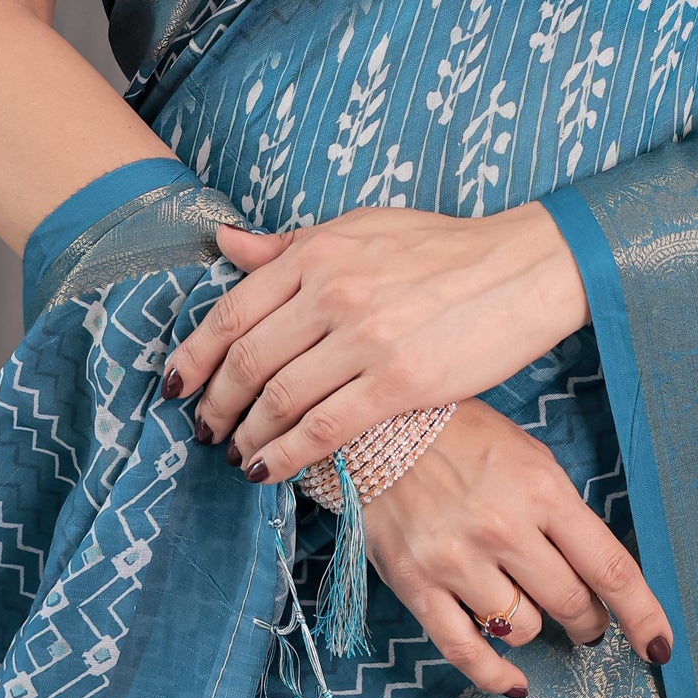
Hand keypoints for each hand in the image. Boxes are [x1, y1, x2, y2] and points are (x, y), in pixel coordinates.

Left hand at [162, 203, 589, 481]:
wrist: (522, 267)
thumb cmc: (442, 247)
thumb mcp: (361, 228)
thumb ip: (291, 244)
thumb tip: (225, 243)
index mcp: (317, 251)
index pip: (231, 312)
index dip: (193, 356)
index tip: (175, 385)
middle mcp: (332, 291)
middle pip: (245, 362)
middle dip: (214, 404)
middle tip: (203, 429)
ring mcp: (365, 338)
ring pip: (277, 400)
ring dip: (245, 436)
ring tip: (236, 454)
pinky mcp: (399, 382)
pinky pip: (323, 430)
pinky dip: (285, 455)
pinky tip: (270, 470)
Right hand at [355, 400, 674, 695]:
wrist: (374, 424)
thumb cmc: (460, 435)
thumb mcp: (527, 454)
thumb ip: (561, 512)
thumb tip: (594, 574)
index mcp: (541, 489)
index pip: (610, 568)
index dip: (642, 616)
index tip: (659, 647)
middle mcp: (503, 528)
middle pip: (572, 605)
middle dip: (589, 621)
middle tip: (585, 618)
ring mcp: (458, 559)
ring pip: (524, 629)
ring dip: (536, 627)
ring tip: (526, 605)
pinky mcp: (417, 584)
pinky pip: (467, 652)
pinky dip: (496, 676)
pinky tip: (516, 682)